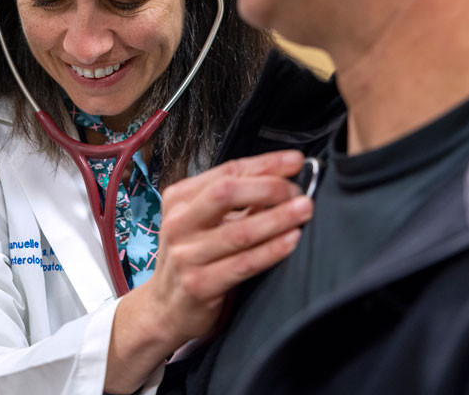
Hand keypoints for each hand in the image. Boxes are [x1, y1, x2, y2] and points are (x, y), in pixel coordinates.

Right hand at [106, 150, 312, 392]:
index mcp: (180, 198)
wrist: (165, 308)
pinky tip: (291, 240)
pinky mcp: (199, 285)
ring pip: (240, 232)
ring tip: (304, 210)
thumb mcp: (205, 222)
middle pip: (226, 193)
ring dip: (278, 218)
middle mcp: (179, 223)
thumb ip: (238, 202)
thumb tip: (283, 181)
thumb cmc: (192, 258)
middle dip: (268, 188)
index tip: (295, 161)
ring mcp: (186, 255)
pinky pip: (243, 264)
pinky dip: (271, 250)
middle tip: (297, 192)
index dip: (265, 164)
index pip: (227, 171)